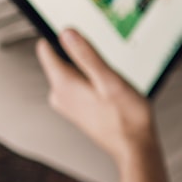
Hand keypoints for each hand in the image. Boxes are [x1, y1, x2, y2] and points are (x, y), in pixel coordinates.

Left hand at [36, 30, 156, 167]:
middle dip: (81, 55)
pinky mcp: (76, 110)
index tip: (84, 37)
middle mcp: (59, 94)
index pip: (45, 48)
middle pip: (60, 59)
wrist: (135, 147)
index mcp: (63, 83)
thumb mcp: (110, 80)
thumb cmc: (127, 117)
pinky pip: (78, 86)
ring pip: (71, 73)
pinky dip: (92, 83)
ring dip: (89, 71)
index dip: (63, 37)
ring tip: (111, 81)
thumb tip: (66, 33)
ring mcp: (66, 104)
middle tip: (107, 64)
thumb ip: (87, 55)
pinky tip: (110, 93)